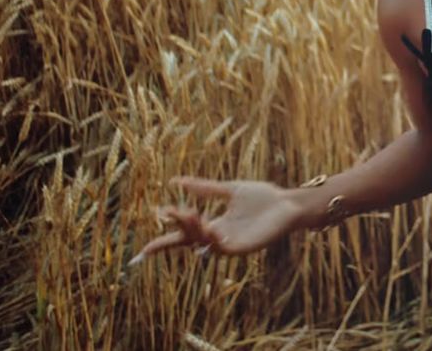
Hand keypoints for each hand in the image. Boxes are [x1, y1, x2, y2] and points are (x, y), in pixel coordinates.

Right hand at [128, 177, 300, 267]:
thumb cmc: (262, 197)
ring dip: (193, 228)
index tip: (144, 250)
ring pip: (202, 242)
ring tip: (188, 212)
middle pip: (189, 239)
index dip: (164, 243)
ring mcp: (229, 244)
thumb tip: (175, 181)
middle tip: (167, 211)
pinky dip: (211, 238)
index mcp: (213, 224)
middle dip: (176, 229)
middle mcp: (218, 237)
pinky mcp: (242, 248)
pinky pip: (220, 247)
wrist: (287, 203)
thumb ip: (204, 188)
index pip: (184, 235)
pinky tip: (209, 225)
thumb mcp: (229, 190)